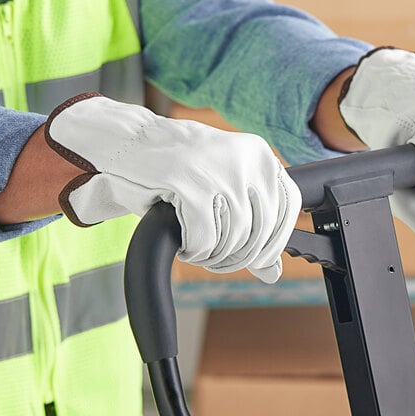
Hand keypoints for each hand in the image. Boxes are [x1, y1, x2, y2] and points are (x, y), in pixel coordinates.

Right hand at [45, 93, 301, 282]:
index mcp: (259, 154)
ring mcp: (218, 171)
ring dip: (214, 256)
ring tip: (197, 248)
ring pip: (234, 239)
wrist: (126, 142)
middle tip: (216, 259)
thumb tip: (273, 273)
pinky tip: (184, 244)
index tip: (260, 260)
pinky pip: (205, 240)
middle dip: (239, 256)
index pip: (289, 206)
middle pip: (261, 230)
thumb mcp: (223, 189)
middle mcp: (246, 158)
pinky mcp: (188, 185)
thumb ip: (253, 226)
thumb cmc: (177, 169)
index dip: (275, 242)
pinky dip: (195, 251)